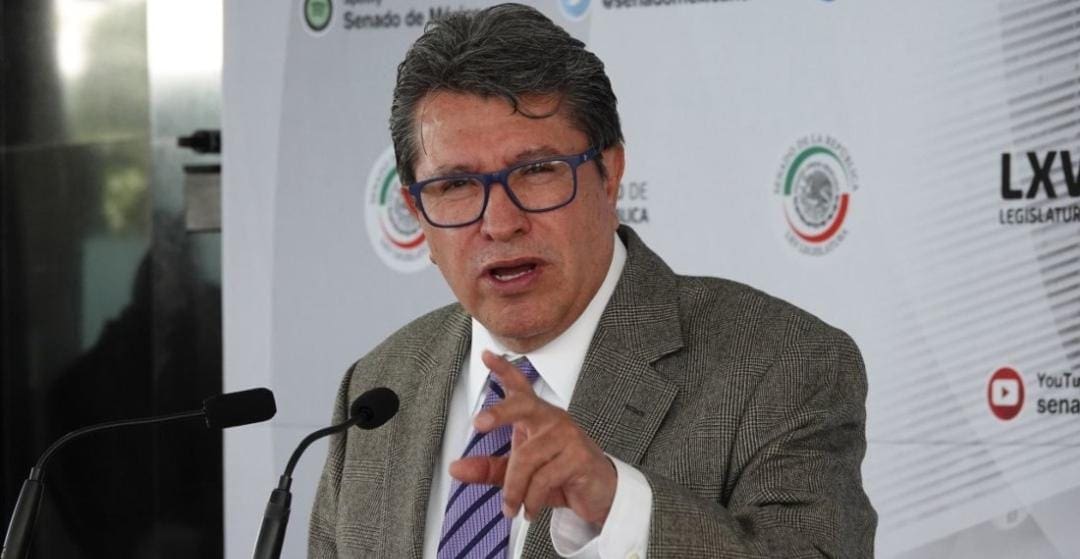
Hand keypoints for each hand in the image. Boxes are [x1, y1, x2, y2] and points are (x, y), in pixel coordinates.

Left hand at [448, 350, 617, 525]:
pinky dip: (531, 500)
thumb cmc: (560, 476)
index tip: (487, 356)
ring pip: (526, 459)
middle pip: (522, 407)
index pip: (520, 389)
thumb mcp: (520, 475)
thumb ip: (489, 470)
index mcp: (538, 418)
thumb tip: (456, 469)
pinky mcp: (578, 457)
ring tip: (511, 508)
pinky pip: (543, 479)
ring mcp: (567, 436)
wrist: (599, 495)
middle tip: (479, 423)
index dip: (503, 370)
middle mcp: (552, 420)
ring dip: (514, 490)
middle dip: (498, 413)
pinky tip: (530, 510)